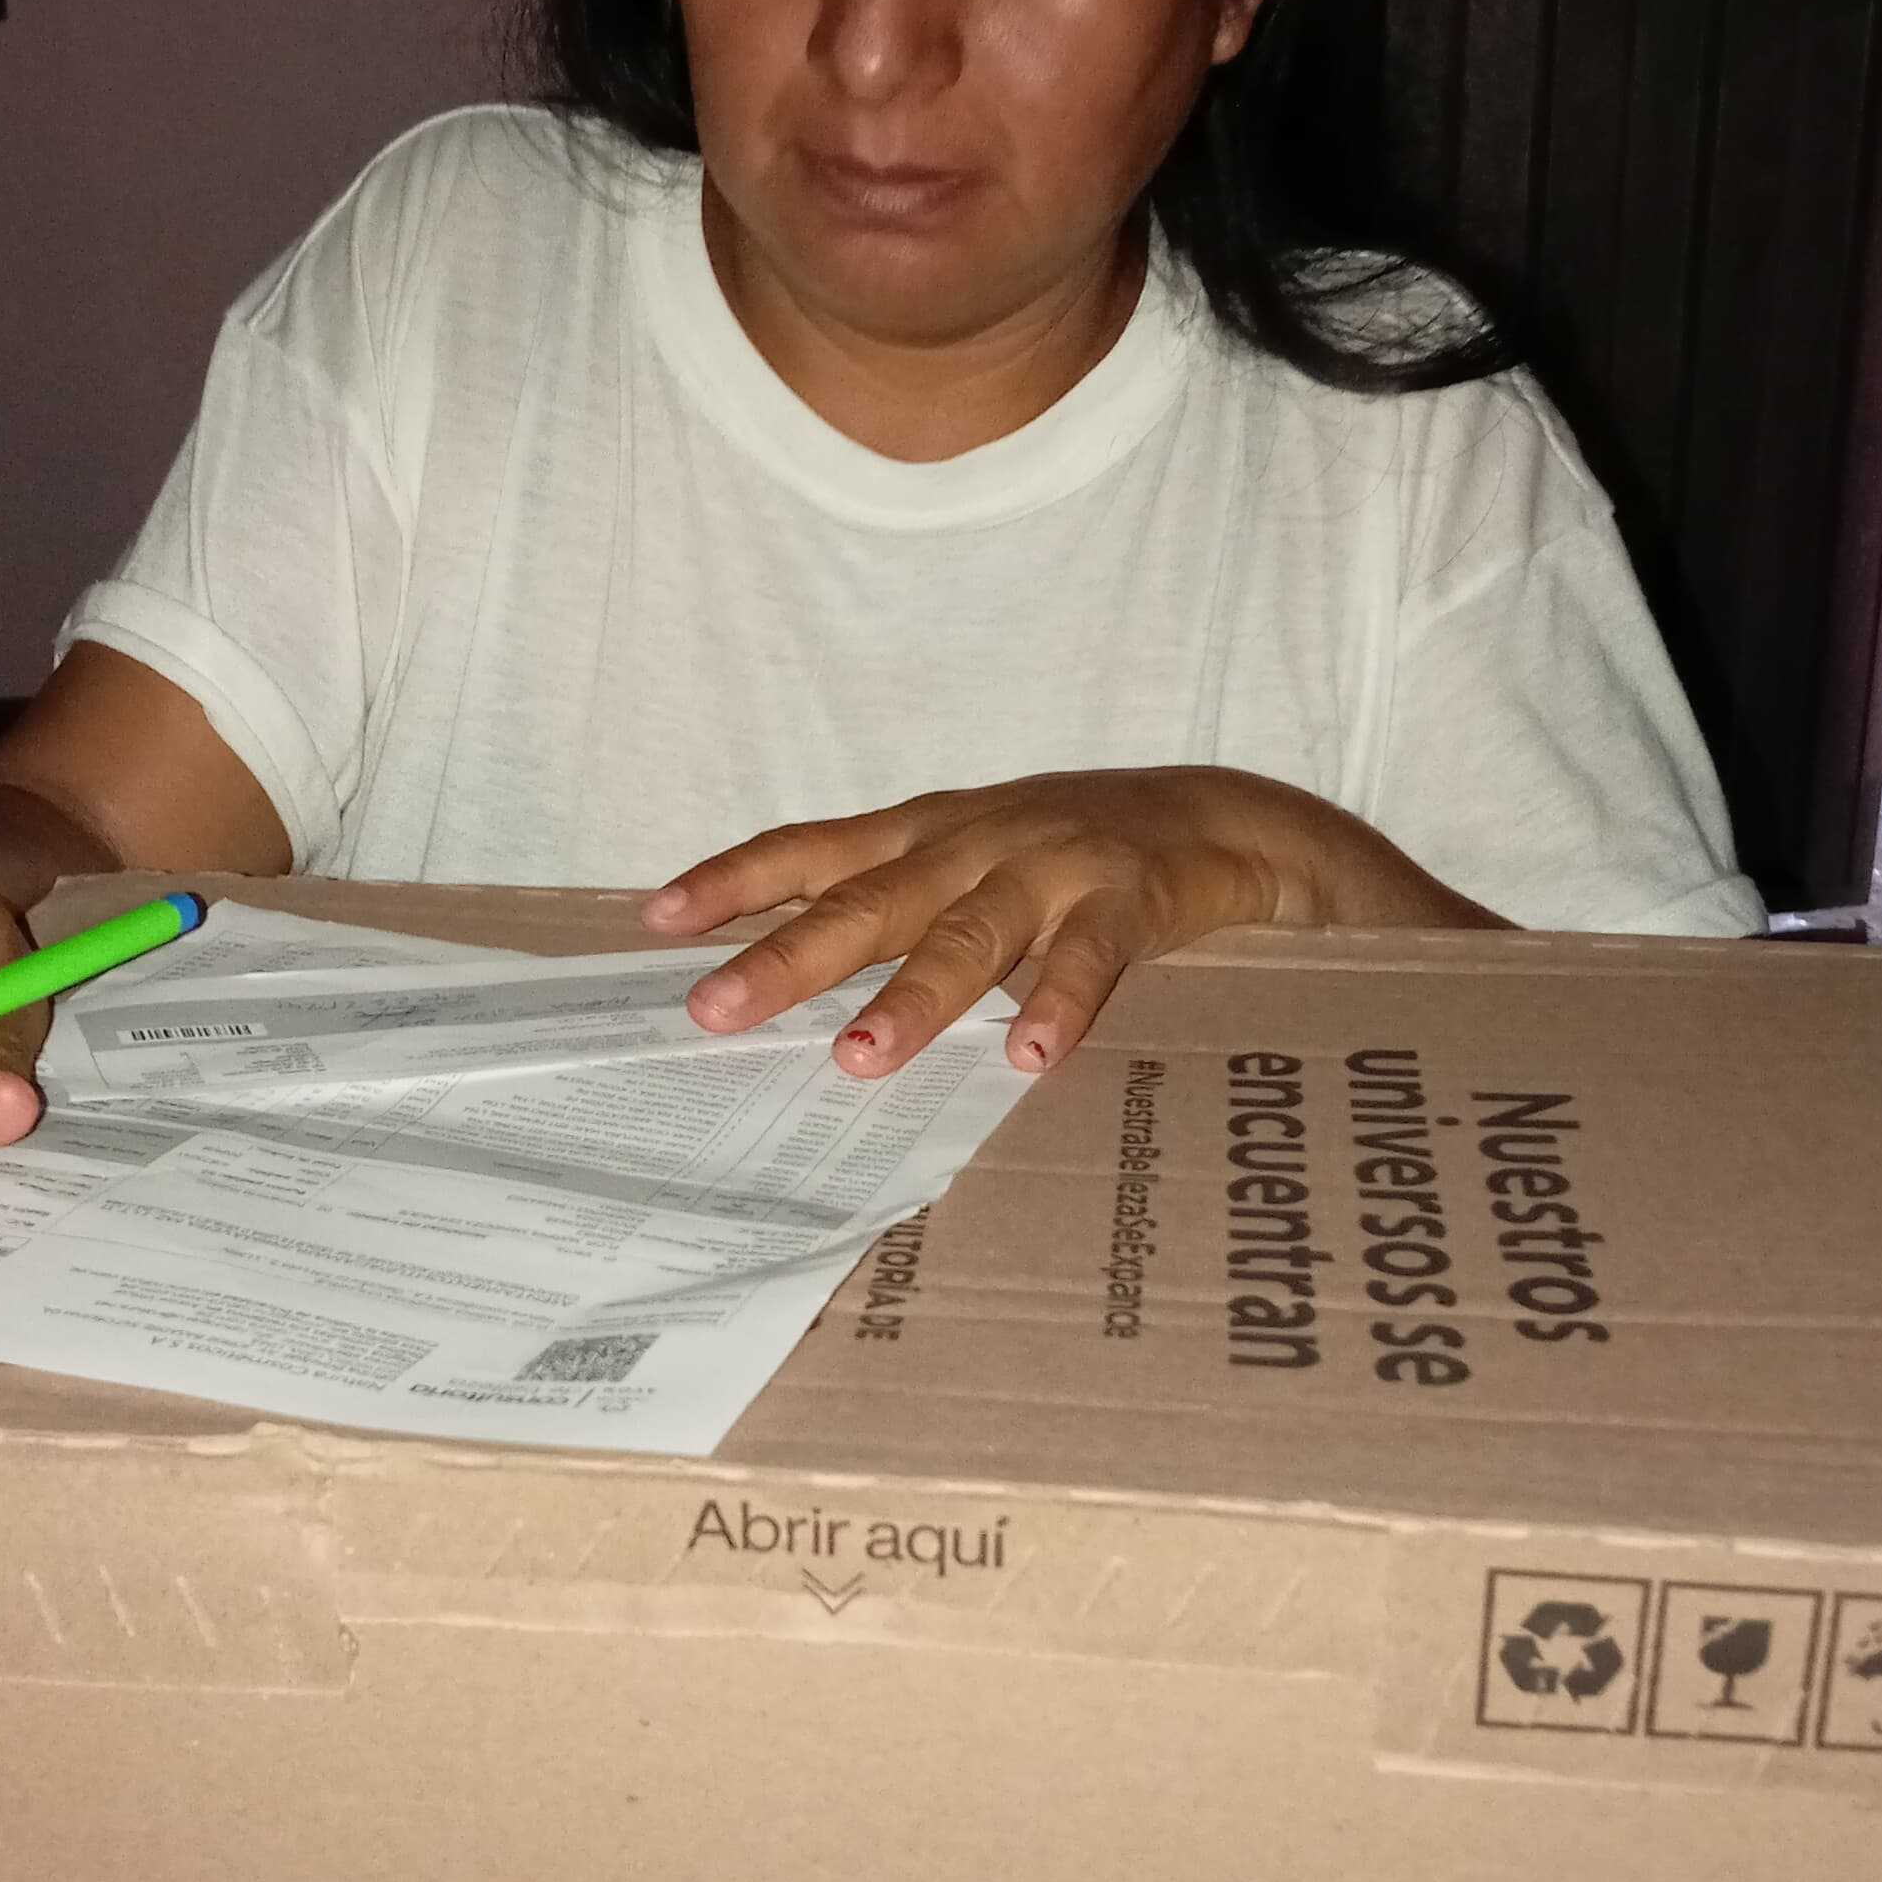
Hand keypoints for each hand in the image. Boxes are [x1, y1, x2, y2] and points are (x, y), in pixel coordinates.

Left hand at [643, 769, 1497, 1077]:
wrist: (1226, 823)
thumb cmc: (1076, 860)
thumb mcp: (974, 868)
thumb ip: (894, 912)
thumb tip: (783, 976)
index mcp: (929, 837)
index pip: (812, 852)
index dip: (735, 881)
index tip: (655, 920)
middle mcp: (976, 845)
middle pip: (867, 903)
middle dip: (788, 957)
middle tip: (718, 1010)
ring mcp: (1052, 868)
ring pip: (968, 936)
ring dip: (913, 998)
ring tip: (861, 1057)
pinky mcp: (1129, 899)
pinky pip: (1090, 963)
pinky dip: (1059, 1007)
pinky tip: (1031, 1058)